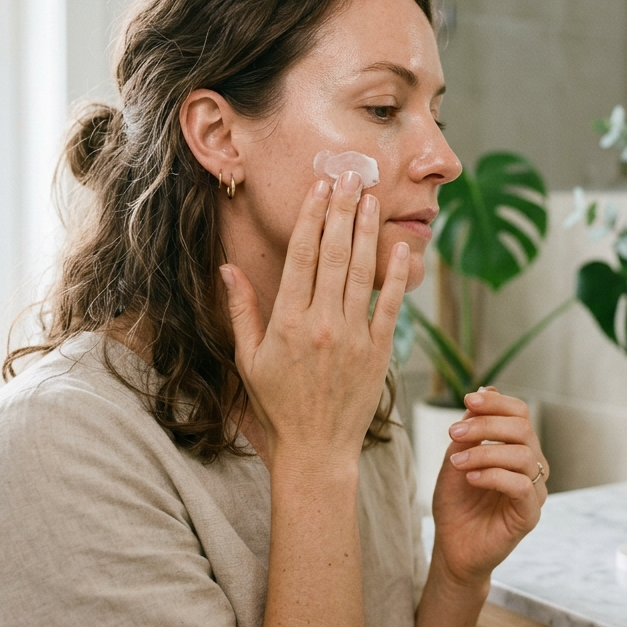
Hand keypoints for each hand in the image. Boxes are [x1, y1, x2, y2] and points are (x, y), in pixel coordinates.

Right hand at [218, 171, 409, 466]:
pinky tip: (400, 246)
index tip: (320, 188)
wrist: (316, 449)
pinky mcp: (378, 352)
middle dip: (343, 211)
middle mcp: (321, 324)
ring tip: (373, 199)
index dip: (312, 217)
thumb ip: (241, 309)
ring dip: (368, 232)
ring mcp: (353, 337)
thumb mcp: (248, 358)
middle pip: (334, 254)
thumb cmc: (277, 403)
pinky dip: (397, 275)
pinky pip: (390, 305)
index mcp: (287, 322)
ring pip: (362, 272)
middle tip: (352, 177)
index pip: (302, 256)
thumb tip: (227, 266)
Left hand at [429, 387, 545, 587]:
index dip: (496, 403)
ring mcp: (535, 490)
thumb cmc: (457, 503)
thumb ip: (472, 428)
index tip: (468, 400)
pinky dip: (493, 476)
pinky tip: (471, 479)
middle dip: (485, 425)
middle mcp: (532, 465)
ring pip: (521, 454)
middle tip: (453, 433)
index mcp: (518, 448)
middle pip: (522, 428)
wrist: (453, 546)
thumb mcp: (457, 457)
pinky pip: (520, 485)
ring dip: (483, 453)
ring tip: (456, 463)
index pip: (519, 413)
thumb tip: (487, 389)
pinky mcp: (530, 514)